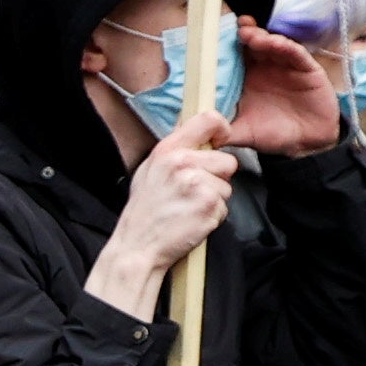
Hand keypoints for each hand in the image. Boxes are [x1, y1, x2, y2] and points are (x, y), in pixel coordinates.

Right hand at [88, 109, 235, 318]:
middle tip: (193, 191)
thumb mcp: (149, 170)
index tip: (221, 139)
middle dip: (217, 177)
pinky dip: (212, 216)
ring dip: (213, 200)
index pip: (208, 120)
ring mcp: (198, 185)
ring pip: (227, 187)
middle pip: (227, 161)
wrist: (138, 246)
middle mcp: (183, 163)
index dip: (222, 128)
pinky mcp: (209, 205)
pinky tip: (192, 219)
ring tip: (189, 208)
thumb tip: (194, 134)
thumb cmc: (144, 211)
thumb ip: (174, 150)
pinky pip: (224, 207)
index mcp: (168, 150)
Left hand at [225, 27, 346, 153]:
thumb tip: (200, 134)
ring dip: (262, 37)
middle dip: (245, 33)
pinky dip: (285, 46)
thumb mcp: (244, 133)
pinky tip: (276, 43)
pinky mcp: (306, 68)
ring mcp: (285, 65)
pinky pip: (296, 53)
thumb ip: (223, 131)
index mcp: (247, 78)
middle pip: (253, 44)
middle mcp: (265, 67)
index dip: (226, 45)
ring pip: (273, 44)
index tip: (215, 36)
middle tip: (235, 28)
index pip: (235, 56)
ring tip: (250, 35)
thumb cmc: (274, 134)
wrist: (308, 143)